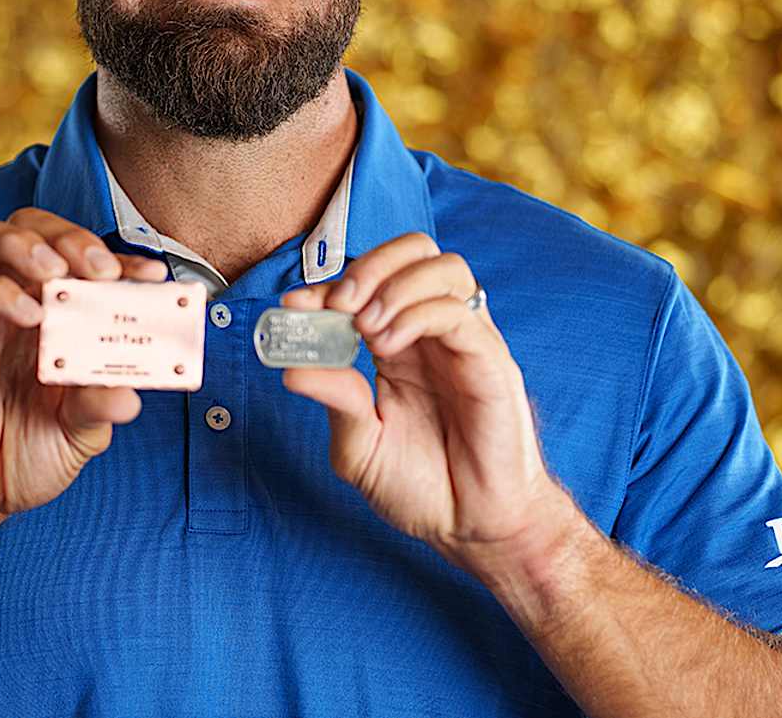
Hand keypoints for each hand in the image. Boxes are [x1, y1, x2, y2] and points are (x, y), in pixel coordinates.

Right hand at [0, 207, 168, 554]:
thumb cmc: (25, 454)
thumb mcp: (79, 435)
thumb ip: (100, 408)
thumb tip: (129, 395)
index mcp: (57, 316)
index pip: (86, 263)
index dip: (122, 260)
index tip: (152, 275)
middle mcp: (17, 303)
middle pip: (32, 226)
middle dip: (72, 236)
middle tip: (100, 270)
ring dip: (25, 242)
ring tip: (56, 273)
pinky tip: (28, 315)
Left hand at [280, 232, 576, 576]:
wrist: (473, 529)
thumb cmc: (425, 490)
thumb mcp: (360, 447)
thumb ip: (335, 401)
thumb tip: (290, 369)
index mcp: (400, 346)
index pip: (370, 283)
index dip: (328, 284)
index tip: (294, 305)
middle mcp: (433, 334)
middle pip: (414, 252)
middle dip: (368, 266)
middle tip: (338, 305)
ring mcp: (465, 343)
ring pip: (442, 266)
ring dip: (394, 283)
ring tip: (365, 327)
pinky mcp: (491, 361)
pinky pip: (458, 312)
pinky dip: (416, 313)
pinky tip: (388, 345)